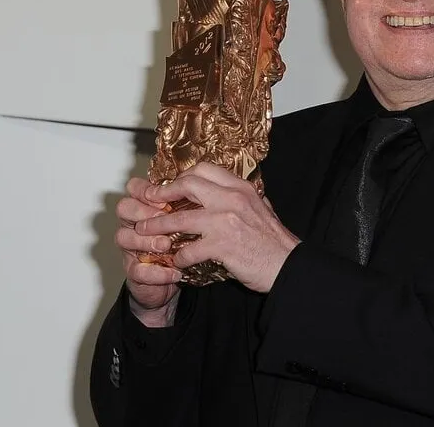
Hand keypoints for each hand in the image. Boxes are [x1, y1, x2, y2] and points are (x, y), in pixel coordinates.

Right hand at [114, 177, 182, 326]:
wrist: (178, 277)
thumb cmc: (185, 244)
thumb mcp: (192, 220)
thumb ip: (194, 202)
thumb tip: (212, 185)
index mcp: (147, 206)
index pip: (135, 188)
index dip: (146, 188)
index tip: (167, 193)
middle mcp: (135, 224)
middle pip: (124, 207)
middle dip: (142, 210)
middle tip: (164, 215)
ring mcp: (132, 248)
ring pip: (123, 237)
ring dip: (147, 240)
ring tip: (167, 245)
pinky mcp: (135, 272)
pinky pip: (137, 270)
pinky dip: (156, 272)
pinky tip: (175, 273)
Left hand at [134, 162, 300, 293]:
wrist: (288, 265)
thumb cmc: (276, 242)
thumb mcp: (261, 208)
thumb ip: (243, 198)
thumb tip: (227, 192)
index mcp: (241, 188)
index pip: (204, 169)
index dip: (182, 176)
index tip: (170, 185)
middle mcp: (232, 199)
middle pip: (187, 185)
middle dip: (162, 193)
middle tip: (149, 200)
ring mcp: (225, 221)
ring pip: (179, 218)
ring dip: (157, 225)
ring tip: (145, 231)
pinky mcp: (221, 246)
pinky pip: (188, 250)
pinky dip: (179, 256)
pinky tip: (178, 261)